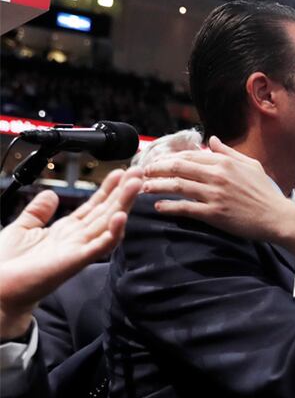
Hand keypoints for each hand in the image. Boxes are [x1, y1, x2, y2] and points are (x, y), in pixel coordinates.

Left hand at [0, 168, 141, 338]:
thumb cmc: (6, 265)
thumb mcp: (21, 229)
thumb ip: (38, 212)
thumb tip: (50, 194)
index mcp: (65, 232)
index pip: (92, 207)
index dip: (107, 190)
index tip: (120, 173)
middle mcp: (77, 239)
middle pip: (106, 211)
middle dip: (123, 192)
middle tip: (138, 173)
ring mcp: (79, 250)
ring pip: (108, 224)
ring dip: (123, 204)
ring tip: (136, 185)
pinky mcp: (76, 261)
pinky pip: (100, 246)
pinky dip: (113, 232)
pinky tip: (121, 217)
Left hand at [142, 136, 294, 257]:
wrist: (277, 217)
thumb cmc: (266, 192)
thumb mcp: (251, 165)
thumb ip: (229, 152)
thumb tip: (212, 139)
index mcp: (225, 162)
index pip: (189, 156)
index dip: (168, 158)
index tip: (155, 161)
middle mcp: (218, 175)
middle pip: (178, 167)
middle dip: (156, 169)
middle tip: (142, 172)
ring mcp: (215, 194)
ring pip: (177, 186)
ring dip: (157, 186)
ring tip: (143, 188)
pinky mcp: (214, 214)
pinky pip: (186, 208)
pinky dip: (169, 206)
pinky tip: (158, 206)